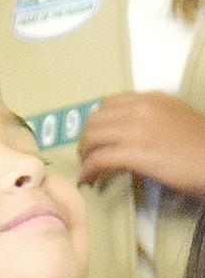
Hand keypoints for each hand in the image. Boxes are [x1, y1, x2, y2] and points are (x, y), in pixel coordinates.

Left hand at [78, 92, 204, 194]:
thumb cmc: (198, 145)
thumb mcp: (173, 118)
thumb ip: (149, 118)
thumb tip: (124, 132)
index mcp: (151, 98)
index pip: (108, 104)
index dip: (95, 123)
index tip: (93, 138)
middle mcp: (142, 108)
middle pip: (95, 120)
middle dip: (85, 140)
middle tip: (86, 156)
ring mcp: (138, 130)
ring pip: (93, 138)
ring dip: (84, 156)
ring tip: (86, 169)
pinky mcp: (136, 153)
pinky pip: (99, 159)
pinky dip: (88, 170)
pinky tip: (88, 179)